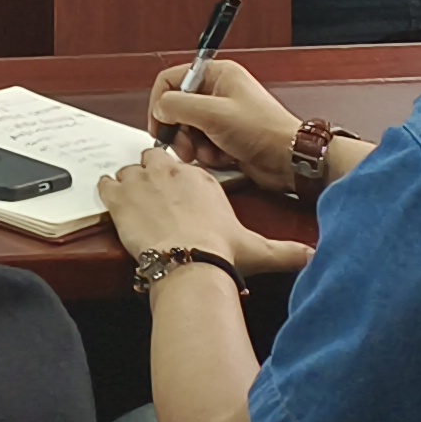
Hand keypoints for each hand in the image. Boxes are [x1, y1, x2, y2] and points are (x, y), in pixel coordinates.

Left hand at [99, 146, 309, 278]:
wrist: (190, 263)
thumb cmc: (221, 253)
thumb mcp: (260, 250)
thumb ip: (288, 250)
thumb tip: (315, 256)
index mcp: (200, 178)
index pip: (184, 166)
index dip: (179, 179)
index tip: (180, 194)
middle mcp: (170, 172)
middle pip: (154, 158)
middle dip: (153, 173)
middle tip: (155, 197)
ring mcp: (141, 181)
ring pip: (128, 170)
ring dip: (130, 184)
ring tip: (136, 205)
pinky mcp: (118, 196)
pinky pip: (106, 184)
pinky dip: (108, 193)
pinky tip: (115, 205)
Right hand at [148, 58, 303, 189]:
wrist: (292, 160)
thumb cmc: (264, 131)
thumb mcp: (213, 113)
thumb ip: (177, 106)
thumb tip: (159, 110)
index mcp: (217, 74)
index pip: (171, 81)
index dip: (161, 103)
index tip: (160, 126)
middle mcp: (218, 92)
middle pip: (177, 107)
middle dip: (179, 130)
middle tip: (183, 146)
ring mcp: (222, 115)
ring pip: (188, 129)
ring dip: (193, 146)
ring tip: (207, 154)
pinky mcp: (226, 136)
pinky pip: (201, 144)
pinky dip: (206, 154)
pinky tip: (221, 158)